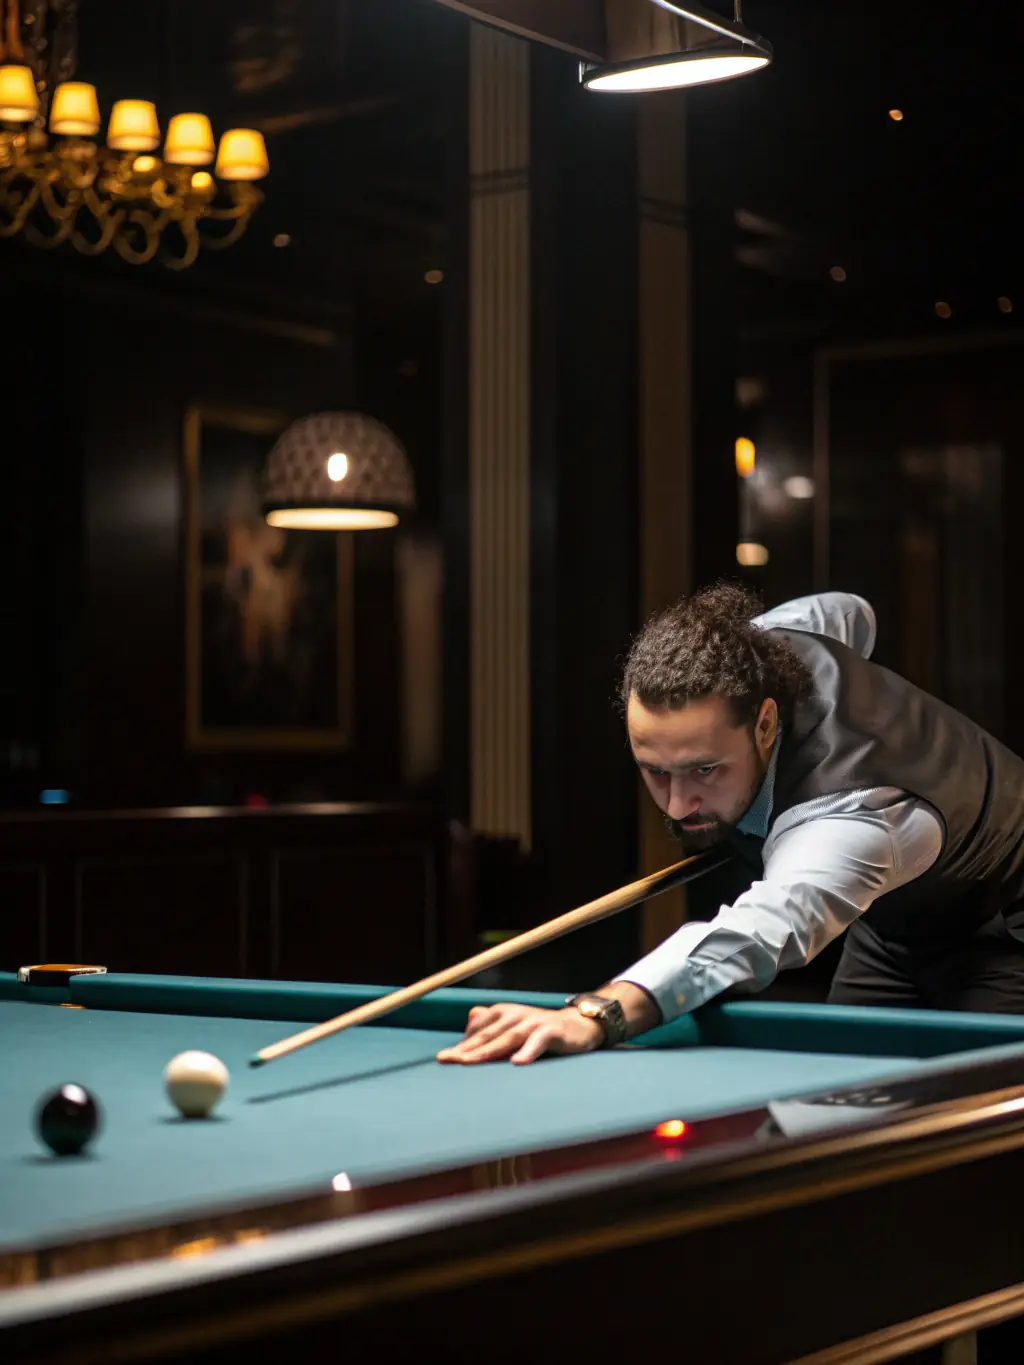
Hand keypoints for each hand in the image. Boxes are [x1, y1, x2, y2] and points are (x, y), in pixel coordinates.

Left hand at [436, 1003, 603, 1065]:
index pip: (477, 1030)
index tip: (443, 1059)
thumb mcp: (514, 1025)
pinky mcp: (552, 1030)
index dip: (461, 1045)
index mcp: (503, 1013)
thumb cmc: (541, 1029)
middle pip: (487, 1035)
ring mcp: (533, 1022)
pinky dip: (528, 1051)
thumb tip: (471, 1016)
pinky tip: (517, 1063)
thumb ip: (492, 1023)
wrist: (579, 1025)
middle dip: (466, 1049)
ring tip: (469, 1062)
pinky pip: (538, 1041)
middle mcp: (515, 1014)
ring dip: (487, 1051)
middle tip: (446, 1060)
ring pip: (506, 1038)